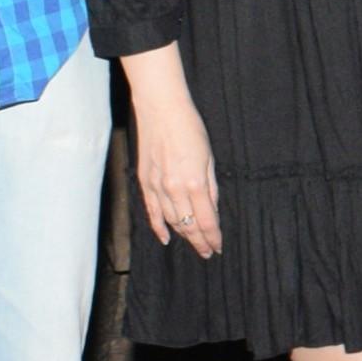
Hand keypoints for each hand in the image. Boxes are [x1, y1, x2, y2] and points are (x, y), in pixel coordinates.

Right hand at [133, 91, 222, 256]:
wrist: (161, 108)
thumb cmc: (190, 128)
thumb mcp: (209, 158)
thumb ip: (211, 188)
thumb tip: (212, 211)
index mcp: (195, 183)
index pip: (206, 220)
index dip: (212, 237)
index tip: (218, 246)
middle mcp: (174, 189)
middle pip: (188, 225)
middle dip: (199, 241)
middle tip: (207, 252)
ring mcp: (156, 186)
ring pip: (171, 221)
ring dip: (183, 235)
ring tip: (194, 244)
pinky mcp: (144, 181)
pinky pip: (151, 211)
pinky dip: (159, 227)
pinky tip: (166, 238)